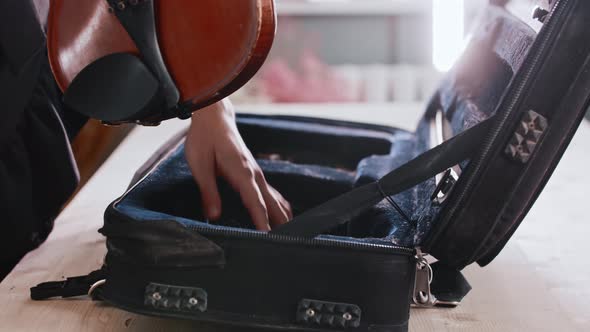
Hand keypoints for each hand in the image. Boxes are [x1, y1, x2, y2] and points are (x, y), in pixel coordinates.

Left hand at [185, 99, 291, 230]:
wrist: (214, 117)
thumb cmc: (204, 139)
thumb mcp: (199, 165)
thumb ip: (208, 191)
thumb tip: (213, 216)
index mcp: (242, 172)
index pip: (256, 202)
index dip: (262, 221)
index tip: (269, 238)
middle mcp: (254, 174)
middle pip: (272, 203)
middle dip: (279, 224)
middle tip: (287, 243)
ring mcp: (256, 173)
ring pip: (275, 199)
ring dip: (282, 217)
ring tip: (290, 235)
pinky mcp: (254, 173)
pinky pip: (271, 193)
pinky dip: (278, 207)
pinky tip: (282, 216)